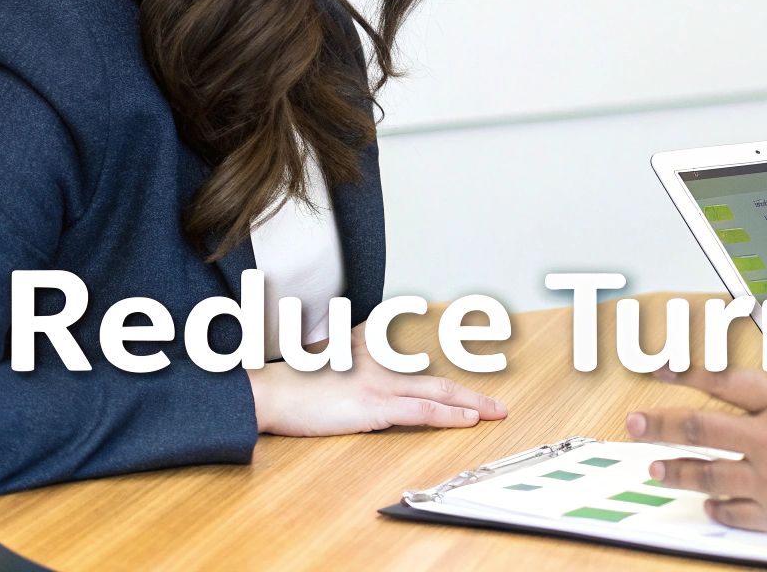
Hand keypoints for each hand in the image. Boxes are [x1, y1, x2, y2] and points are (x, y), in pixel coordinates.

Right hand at [247, 322, 507, 435]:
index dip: (442, 370)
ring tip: (495, 412)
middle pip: (435, 378)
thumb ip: (341, 349)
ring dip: (472, 404)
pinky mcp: (375, 405)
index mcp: (369, 346)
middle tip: (495, 403)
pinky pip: (423, 412)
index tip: (465, 384)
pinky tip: (469, 420)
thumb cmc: (291, 382)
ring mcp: (381, 382)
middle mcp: (381, 360)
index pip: (413, 358)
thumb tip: (343, 349)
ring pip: (438, 393)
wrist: (271, 391)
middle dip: (470, 392)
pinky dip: (450, 416)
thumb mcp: (322, 356)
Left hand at [627, 334, 766, 548]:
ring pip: (706, 472)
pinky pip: (734, 511)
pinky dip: (715, 506)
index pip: (722, 380)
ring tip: (655, 467)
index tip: (661, 371)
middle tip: (632, 423)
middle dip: (657, 424)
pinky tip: (706, 503)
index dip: (685, 373)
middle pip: (698, 427)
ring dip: (675, 469)